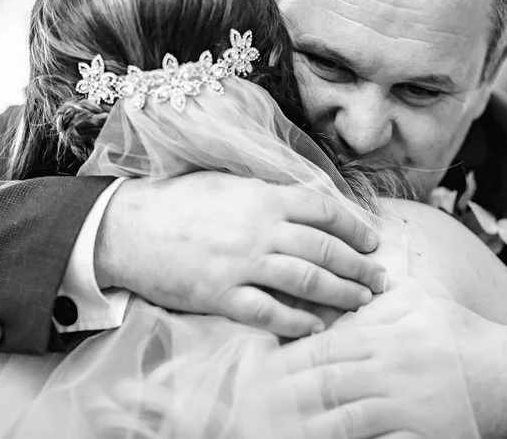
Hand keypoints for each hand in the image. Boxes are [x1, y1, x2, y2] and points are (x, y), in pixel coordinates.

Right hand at [95, 172, 385, 337]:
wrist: (127, 227)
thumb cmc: (179, 200)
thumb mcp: (229, 181)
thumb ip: (270, 192)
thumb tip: (311, 202)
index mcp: (263, 196)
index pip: (324, 209)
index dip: (354, 226)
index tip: (371, 241)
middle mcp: (259, 229)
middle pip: (324, 248)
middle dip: (358, 266)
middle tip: (379, 279)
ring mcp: (241, 264)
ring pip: (306, 280)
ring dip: (340, 293)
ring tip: (361, 301)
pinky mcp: (221, 296)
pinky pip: (270, 313)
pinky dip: (298, 321)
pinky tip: (317, 326)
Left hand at [260, 281, 506, 437]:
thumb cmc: (459, 335)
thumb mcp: (419, 302)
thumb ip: (378, 299)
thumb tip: (342, 292)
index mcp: (383, 334)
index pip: (320, 347)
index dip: (283, 360)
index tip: (253, 369)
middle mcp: (387, 367)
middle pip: (321, 384)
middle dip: (281, 396)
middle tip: (247, 406)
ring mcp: (401, 404)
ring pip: (339, 418)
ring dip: (302, 427)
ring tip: (269, 431)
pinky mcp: (416, 434)